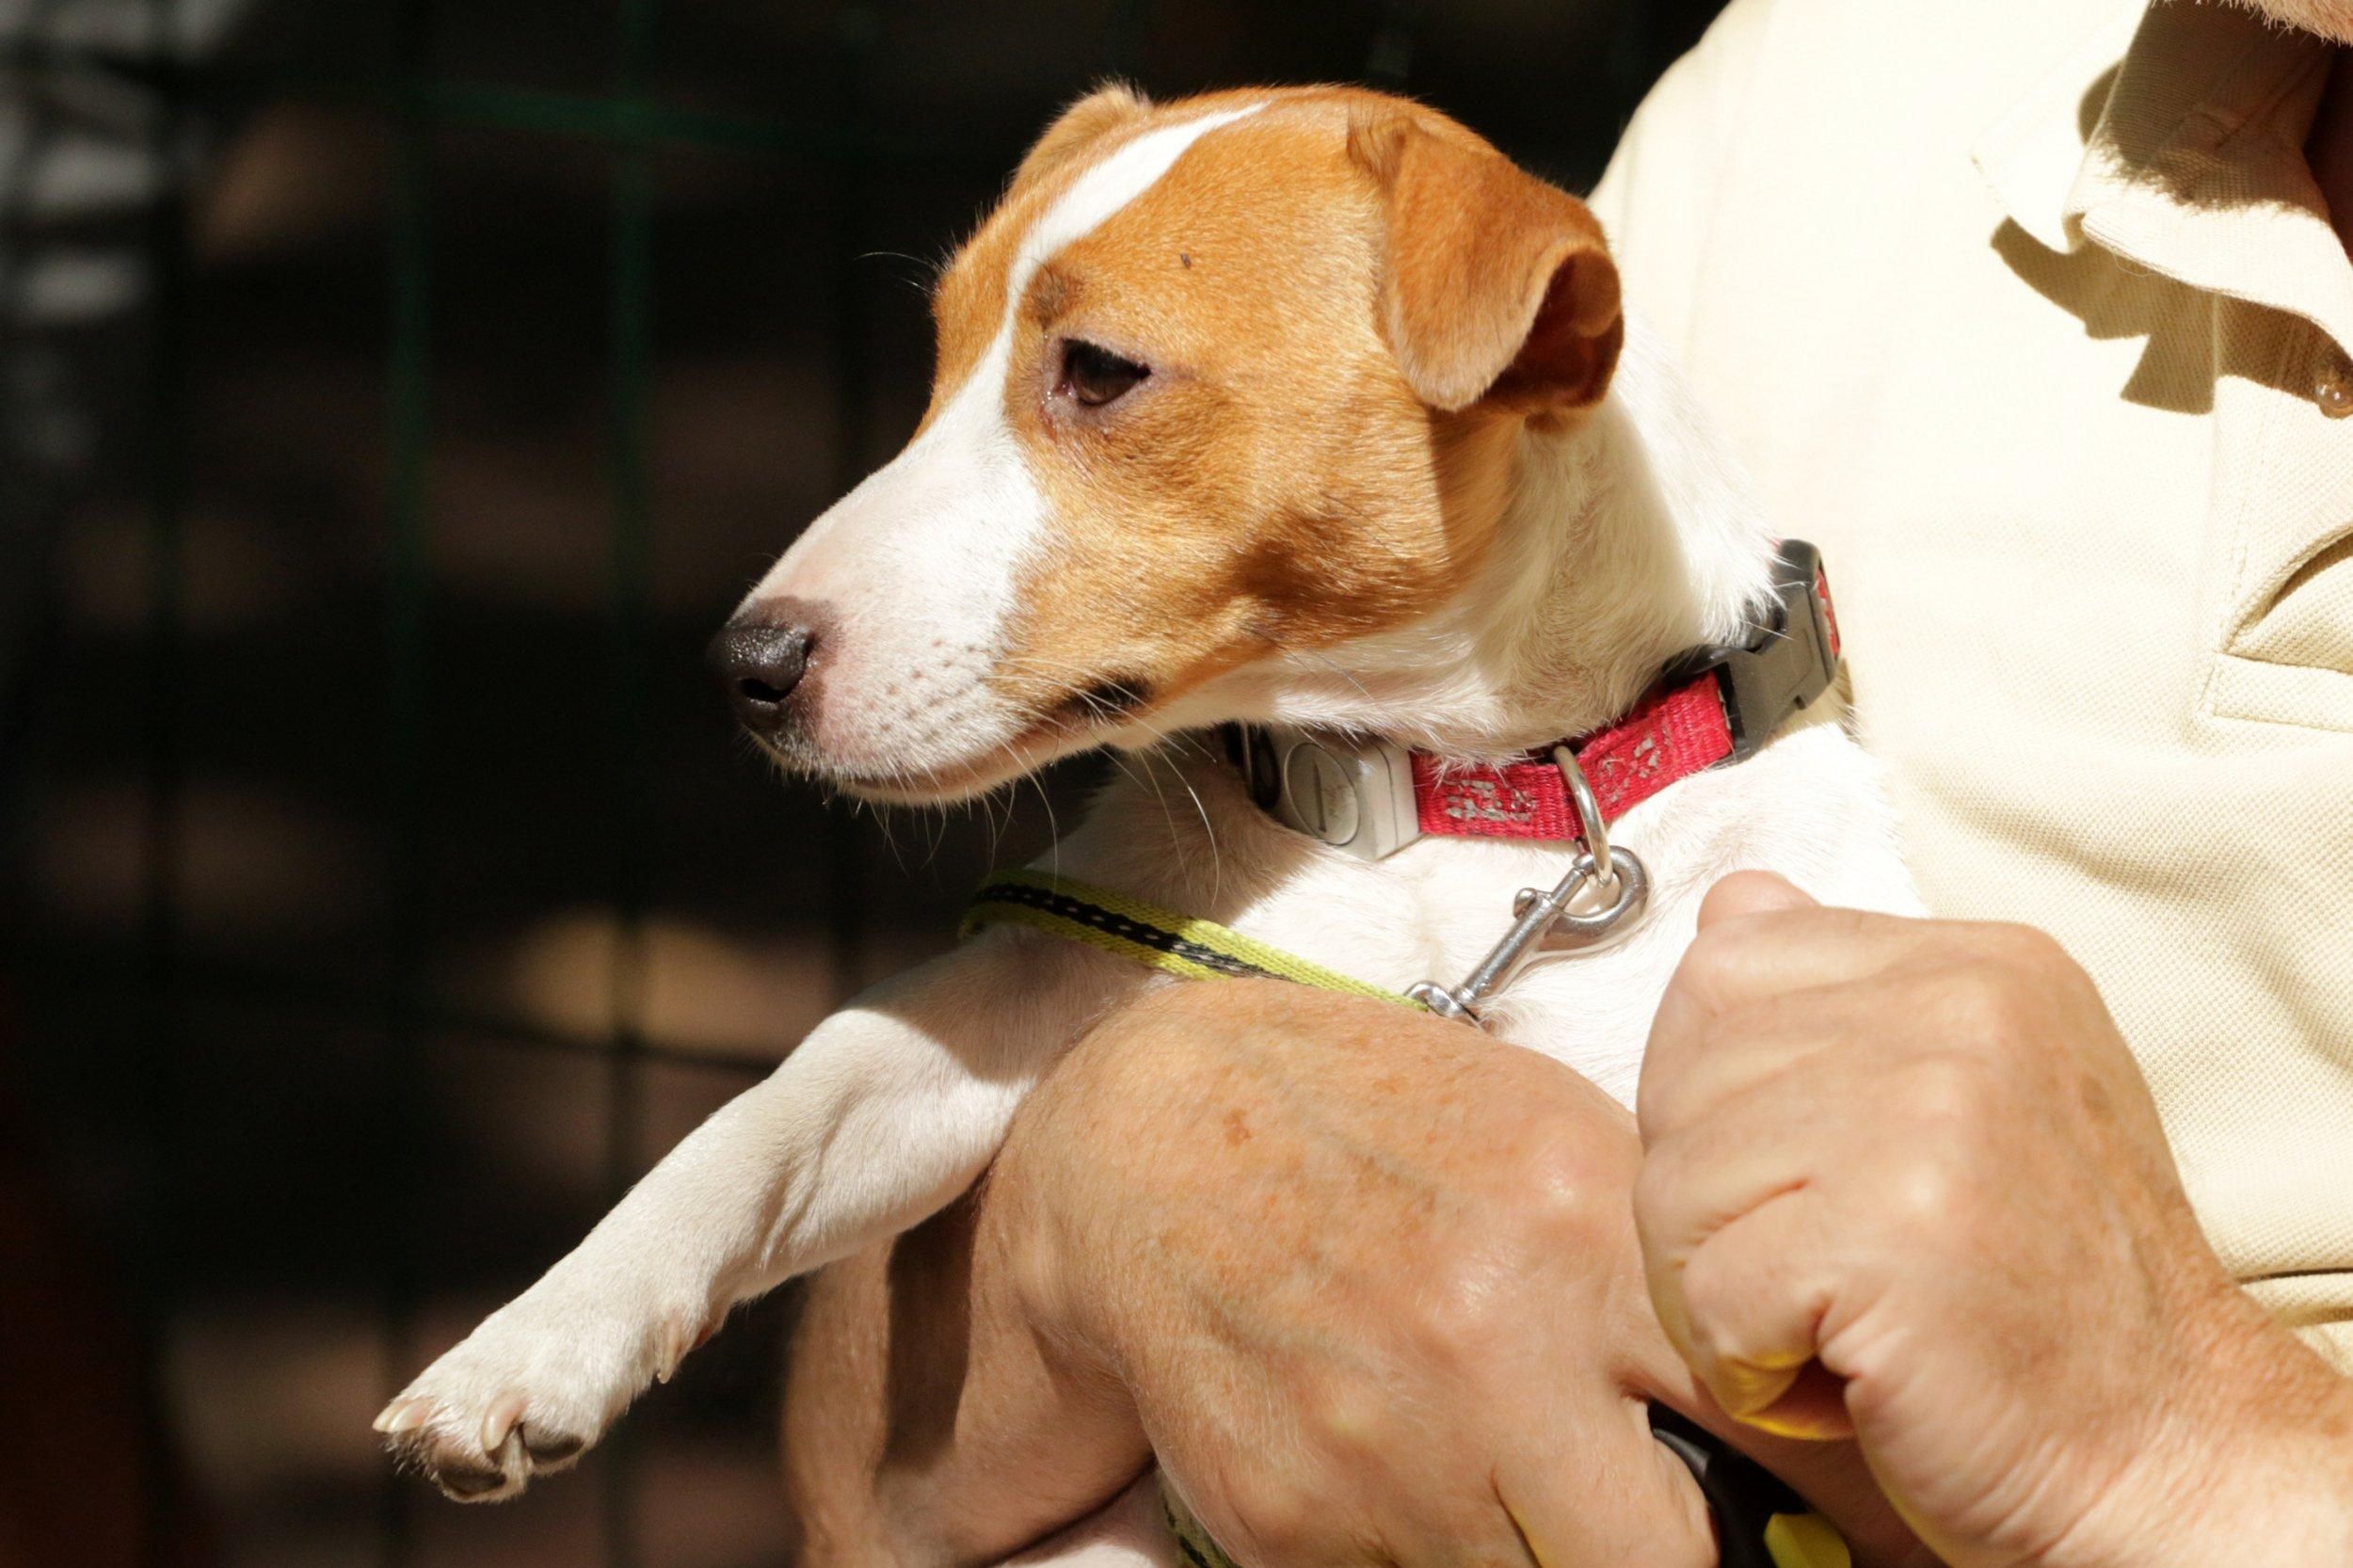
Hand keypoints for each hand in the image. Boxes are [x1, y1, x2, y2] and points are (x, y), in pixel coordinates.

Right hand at [971, 978, 1913, 1567]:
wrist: (1141, 1142)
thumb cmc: (1371, 1127)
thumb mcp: (1541, 1134)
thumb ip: (1663, 1249)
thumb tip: (1810, 1356)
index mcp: (1576, 1229)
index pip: (1768, 1408)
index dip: (1847, 1500)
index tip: (1882, 1528)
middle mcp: (1488, 1347)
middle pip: (1673, 1556)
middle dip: (1711, 1560)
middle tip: (1725, 1539)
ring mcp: (1383, 1448)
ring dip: (1568, 1553)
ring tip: (1561, 1494)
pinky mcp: (1293, 1518)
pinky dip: (1450, 1555)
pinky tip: (1438, 1488)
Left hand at [1635, 873, 2352, 1567]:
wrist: (2168, 1456)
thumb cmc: (2044, 1298)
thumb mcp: (1976, 1099)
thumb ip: (1850, 1000)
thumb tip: (1727, 904)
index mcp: (1978, 964)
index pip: (1726, 963)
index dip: (1707, 1090)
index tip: (1790, 1182)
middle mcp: (1961, 1010)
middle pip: (1682, 1076)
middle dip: (1707, 1206)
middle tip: (1817, 1281)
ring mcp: (1930, 1112)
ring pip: (1675, 1186)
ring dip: (1717, 1294)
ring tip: (1835, 1332)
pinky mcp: (1893, 1231)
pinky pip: (1707, 1291)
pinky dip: (1746, 1366)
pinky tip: (1843, 1382)